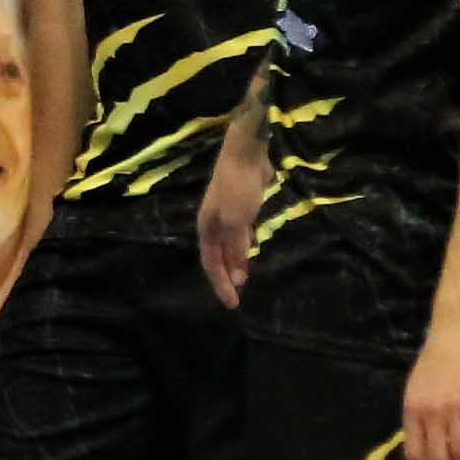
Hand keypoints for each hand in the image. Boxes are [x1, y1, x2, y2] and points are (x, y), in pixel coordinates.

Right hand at [198, 119, 268, 308]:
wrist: (245, 155)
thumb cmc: (238, 189)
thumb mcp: (237, 222)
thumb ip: (237, 249)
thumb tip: (239, 277)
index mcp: (206, 229)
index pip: (211, 265)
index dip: (221, 285)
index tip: (233, 305)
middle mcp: (213, 225)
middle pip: (218, 258)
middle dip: (227, 277)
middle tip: (239, 297)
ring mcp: (226, 215)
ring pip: (229, 246)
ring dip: (236, 262)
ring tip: (245, 278)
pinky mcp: (241, 206)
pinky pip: (240, 234)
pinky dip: (244, 245)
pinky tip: (252, 248)